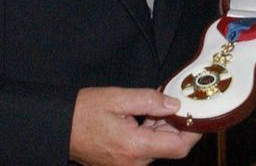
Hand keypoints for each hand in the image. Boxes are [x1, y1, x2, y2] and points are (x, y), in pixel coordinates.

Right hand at [68, 87, 199, 164]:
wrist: (57, 128)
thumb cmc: (83, 111)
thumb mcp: (118, 98)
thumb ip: (150, 101)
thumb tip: (175, 105)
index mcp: (134, 147)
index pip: (179, 146)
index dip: (194, 130)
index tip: (198, 112)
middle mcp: (133, 164)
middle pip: (170, 146)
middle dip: (174, 124)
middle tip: (168, 99)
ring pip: (158, 148)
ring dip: (160, 127)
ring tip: (148, 107)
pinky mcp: (122, 165)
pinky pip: (145, 150)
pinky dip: (149, 133)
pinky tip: (141, 117)